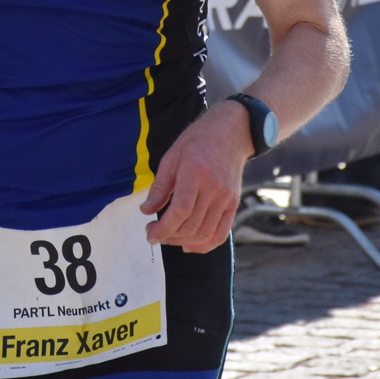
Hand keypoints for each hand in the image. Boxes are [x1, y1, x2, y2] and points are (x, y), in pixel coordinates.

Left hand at [139, 102, 253, 252]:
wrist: (230, 133)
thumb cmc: (197, 142)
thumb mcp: (171, 157)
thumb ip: (160, 187)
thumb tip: (146, 211)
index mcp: (195, 173)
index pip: (180, 211)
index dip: (163, 228)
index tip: (150, 233)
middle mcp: (214, 188)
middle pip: (192, 225)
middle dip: (169, 236)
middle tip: (153, 234)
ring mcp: (226, 198)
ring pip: (205, 232)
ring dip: (183, 241)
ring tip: (168, 237)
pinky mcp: (233, 203)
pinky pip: (221, 232)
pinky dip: (206, 244)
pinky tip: (190, 245)